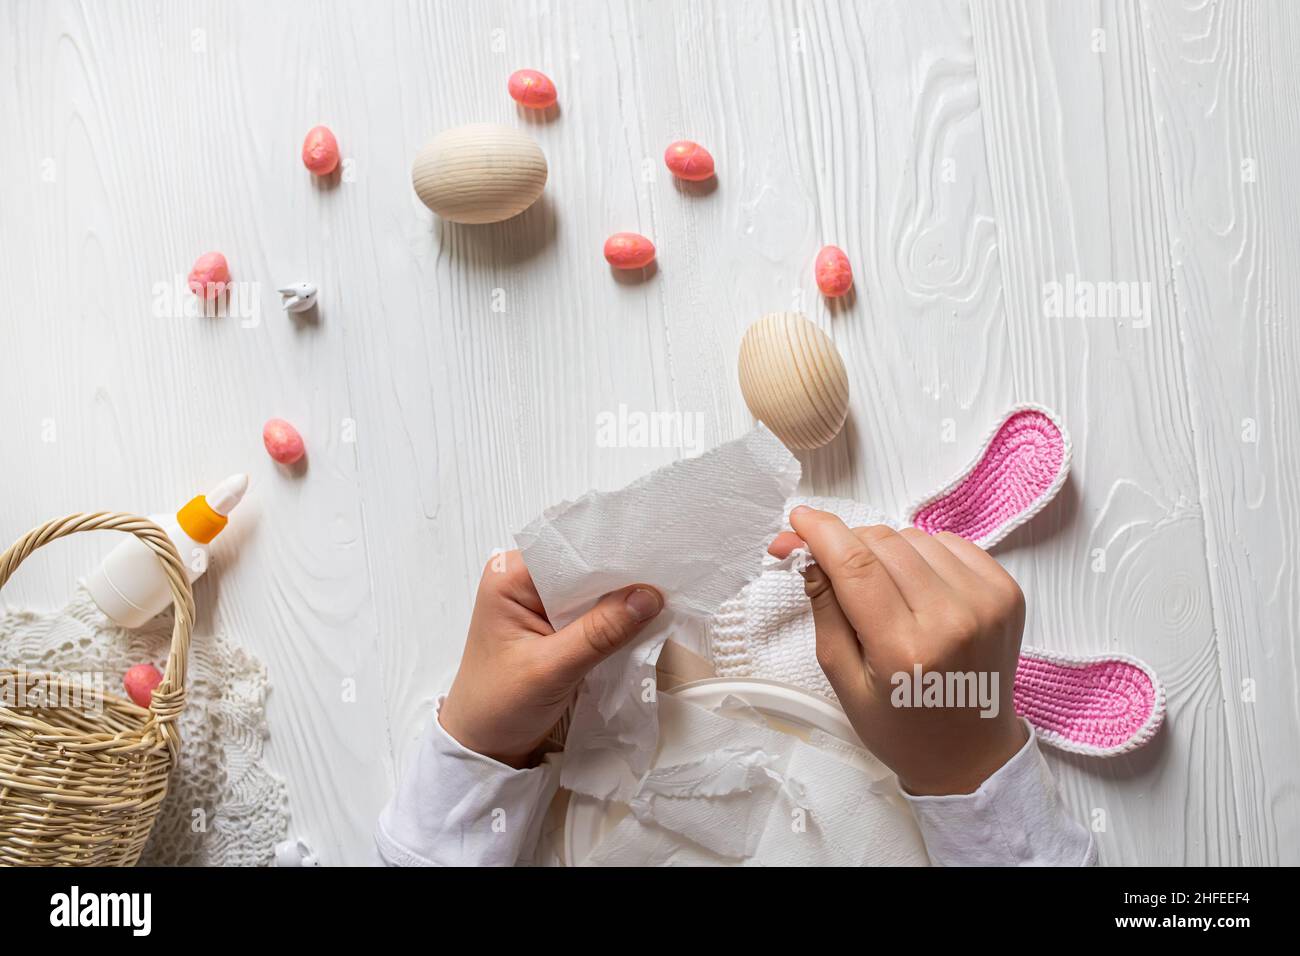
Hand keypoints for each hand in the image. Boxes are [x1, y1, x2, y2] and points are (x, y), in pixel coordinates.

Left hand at [439, 550, 663, 767]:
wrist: (482, 744)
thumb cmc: (500, 705)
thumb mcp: (551, 669)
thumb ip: (600, 632)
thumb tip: (649, 596)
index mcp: (511, 576)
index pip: (571, 552)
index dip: (612, 558)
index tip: (654, 563)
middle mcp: (524, 578)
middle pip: (584, 567)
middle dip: (621, 578)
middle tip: (667, 581)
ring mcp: (540, 600)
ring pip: (592, 590)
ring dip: (621, 599)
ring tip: (662, 599)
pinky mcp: (554, 622)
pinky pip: (592, 610)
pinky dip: (613, 618)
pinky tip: (640, 621)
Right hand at [770, 507, 1027, 795]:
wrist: (971, 753)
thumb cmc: (900, 725)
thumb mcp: (844, 680)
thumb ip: (825, 610)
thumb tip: (808, 551)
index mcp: (904, 650)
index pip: (855, 565)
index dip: (821, 532)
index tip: (799, 518)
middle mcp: (952, 620)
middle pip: (883, 543)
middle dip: (848, 544)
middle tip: (832, 566)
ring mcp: (986, 603)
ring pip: (915, 537)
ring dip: (888, 552)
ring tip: (885, 592)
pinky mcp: (1007, 593)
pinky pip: (950, 543)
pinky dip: (925, 555)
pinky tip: (919, 589)